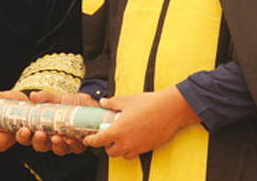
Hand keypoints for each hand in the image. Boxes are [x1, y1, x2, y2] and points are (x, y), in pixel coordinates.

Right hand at [14, 91, 98, 155]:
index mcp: (41, 128)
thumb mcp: (56, 98)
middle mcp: (51, 138)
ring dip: (56, 145)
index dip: (23, 136)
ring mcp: (64, 143)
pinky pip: (74, 148)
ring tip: (56, 137)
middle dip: (38, 141)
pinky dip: (72, 145)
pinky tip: (71, 139)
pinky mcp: (78, 145)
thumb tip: (33, 96)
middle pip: (40, 146)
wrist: (89, 102)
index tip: (24, 130)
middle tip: (40, 134)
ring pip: (57, 149)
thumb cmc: (70, 103)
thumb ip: (44, 97)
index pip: (27, 136)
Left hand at [83, 86, 199, 159]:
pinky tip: (133, 139)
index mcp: (118, 130)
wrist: (169, 110)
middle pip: (110, 152)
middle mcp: (126, 142)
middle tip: (108, 137)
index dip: (91, 141)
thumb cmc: (148, 103)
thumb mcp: (127, 100)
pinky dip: (131, 150)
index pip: (99, 141)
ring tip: (121, 139)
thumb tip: (103, 102)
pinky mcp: (147, 149)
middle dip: (107, 146)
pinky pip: (135, 154)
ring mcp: (137, 147)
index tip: (87, 139)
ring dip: (119, 150)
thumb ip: (112, 103)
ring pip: (123, 155)